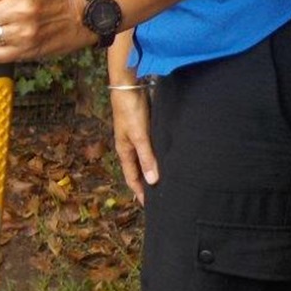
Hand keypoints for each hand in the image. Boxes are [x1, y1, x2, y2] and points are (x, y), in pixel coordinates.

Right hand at [110, 88, 158, 203]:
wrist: (128, 85)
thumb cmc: (130, 110)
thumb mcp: (139, 135)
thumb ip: (146, 157)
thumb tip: (153, 180)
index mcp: (124, 149)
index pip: (131, 177)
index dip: (139, 191)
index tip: (149, 206)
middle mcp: (129, 145)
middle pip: (137, 169)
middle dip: (146, 183)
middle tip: (159, 196)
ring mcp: (136, 136)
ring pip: (144, 158)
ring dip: (152, 169)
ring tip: (164, 179)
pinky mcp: (144, 127)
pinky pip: (150, 147)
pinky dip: (156, 156)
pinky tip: (166, 157)